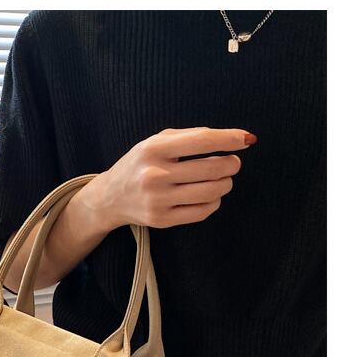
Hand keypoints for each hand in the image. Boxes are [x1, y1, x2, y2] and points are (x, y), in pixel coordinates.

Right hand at [82, 126, 254, 232]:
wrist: (110, 198)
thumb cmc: (140, 165)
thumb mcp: (156, 142)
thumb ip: (191, 137)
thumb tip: (236, 139)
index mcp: (153, 150)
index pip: (201, 141)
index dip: (229, 139)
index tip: (246, 139)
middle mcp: (154, 175)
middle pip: (212, 169)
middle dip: (231, 164)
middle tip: (233, 163)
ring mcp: (157, 200)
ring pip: (211, 192)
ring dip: (225, 184)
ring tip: (223, 179)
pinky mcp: (161, 220)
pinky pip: (201, 212)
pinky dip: (214, 202)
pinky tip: (210, 196)